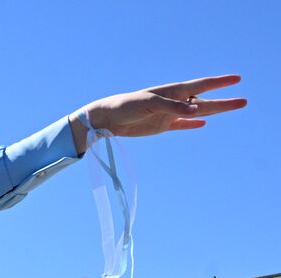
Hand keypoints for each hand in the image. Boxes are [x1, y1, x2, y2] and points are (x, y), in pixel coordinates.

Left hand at [75, 75, 245, 150]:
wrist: (107, 119)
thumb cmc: (126, 106)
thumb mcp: (149, 104)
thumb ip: (173, 107)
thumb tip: (197, 110)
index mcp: (173, 91)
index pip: (201, 85)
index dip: (219, 83)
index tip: (237, 79)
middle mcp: (174, 102)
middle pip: (205, 101)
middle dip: (224, 101)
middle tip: (244, 101)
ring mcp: (169, 114)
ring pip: (197, 112)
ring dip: (215, 111)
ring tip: (233, 108)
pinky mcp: (161, 126)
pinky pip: (181, 125)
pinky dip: (192, 124)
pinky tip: (203, 123)